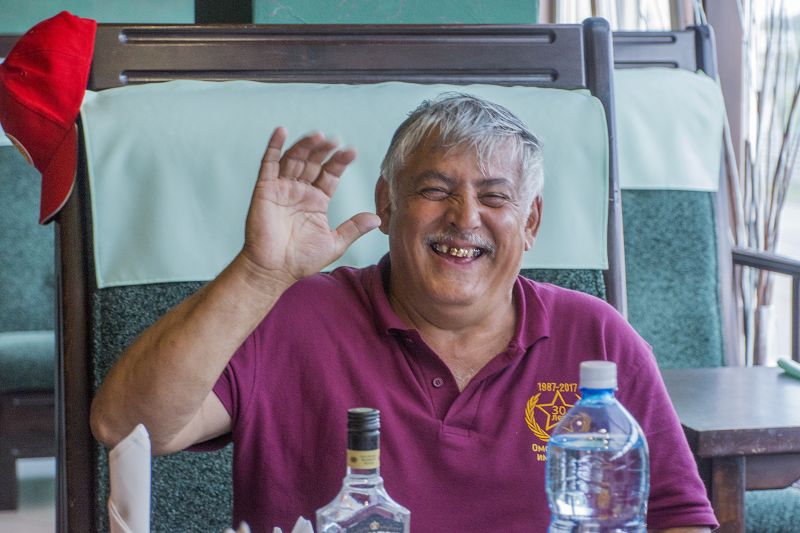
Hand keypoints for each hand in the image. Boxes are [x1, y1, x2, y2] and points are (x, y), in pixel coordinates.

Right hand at [240, 127, 379, 284]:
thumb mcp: (334, 243)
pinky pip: (268, 164)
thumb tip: (377, 219)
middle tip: (336, 140)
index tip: (352, 152)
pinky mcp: (264, 190)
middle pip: (313, 163)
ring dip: (305, 146)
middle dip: (324, 151)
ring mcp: (282, 189)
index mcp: (316, 201)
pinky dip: (274, 146)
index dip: (339, 162)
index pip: (330, 174)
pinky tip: (282, 131)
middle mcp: (300, 191)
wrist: (274, 271)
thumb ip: (353, 228)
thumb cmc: (301, 260)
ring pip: (294, 159)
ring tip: (319, 136)